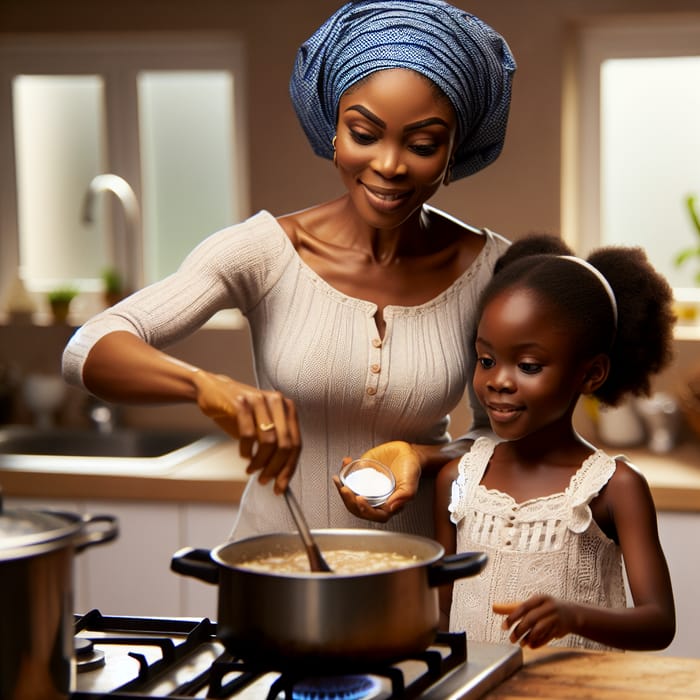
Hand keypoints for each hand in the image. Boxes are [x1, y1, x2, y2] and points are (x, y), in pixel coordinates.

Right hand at [192, 370, 300, 493]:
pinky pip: (248, 434)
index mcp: (287, 408)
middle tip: (264, 480)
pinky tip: (243, 455)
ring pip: (269, 441)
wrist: (213, 390)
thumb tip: (282, 476)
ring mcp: (259, 400)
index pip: (296, 444)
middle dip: (275, 468)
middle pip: (286, 444)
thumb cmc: (240, 413)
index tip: (281, 485)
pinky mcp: (241, 402)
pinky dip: (246, 450)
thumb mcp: (262, 427)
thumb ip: (275, 445)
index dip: (289, 468)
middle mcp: (277, 401)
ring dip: (260, 462)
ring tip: (251, 470)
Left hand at [332, 441, 420, 521]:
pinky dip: (344, 470)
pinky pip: (350, 477)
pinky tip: (345, 462)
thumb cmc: (411, 468)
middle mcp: (376, 498)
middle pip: (358, 507)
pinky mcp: (362, 475)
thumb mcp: (411, 481)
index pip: (374, 514)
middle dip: (348, 500)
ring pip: (351, 495)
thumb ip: (404, 495)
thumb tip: (392, 507)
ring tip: (338, 479)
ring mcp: (367, 487)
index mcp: (388, 504)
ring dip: (342, 489)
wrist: (407, 452)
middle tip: (344, 489)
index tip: (360, 499)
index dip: (365, 510)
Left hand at [493, 596, 575, 647]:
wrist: (572, 614)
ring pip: (539, 629)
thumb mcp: (531, 604)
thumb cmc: (545, 608)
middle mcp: (548, 607)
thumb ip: (513, 607)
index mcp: (540, 598)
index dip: (512, 617)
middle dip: (519, 630)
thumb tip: (494, 607)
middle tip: (511, 639)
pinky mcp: (560, 629)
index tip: (503, 627)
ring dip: (528, 638)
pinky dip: (538, 642)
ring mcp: (556, 618)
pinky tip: (530, 646)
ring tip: (520, 643)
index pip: (523, 607)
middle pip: (531, 619)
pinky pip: (547, 637)